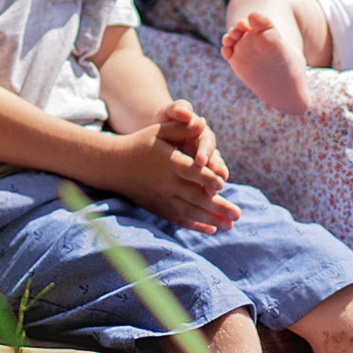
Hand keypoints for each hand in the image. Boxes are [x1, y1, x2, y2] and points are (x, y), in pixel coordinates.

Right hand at [110, 124, 237, 232]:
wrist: (114, 165)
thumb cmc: (142, 143)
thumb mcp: (159, 130)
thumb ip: (181, 128)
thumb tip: (202, 122)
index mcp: (167, 162)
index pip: (188, 171)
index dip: (205, 177)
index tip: (223, 183)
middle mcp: (164, 182)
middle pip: (193, 195)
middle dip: (216, 206)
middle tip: (238, 214)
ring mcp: (161, 197)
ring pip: (188, 211)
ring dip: (210, 219)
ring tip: (231, 226)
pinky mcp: (158, 207)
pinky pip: (178, 218)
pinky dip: (194, 225)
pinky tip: (212, 230)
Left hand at [153, 98, 227, 186]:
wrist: (159, 131)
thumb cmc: (164, 120)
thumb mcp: (169, 112)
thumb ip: (178, 109)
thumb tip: (186, 112)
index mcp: (201, 133)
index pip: (206, 142)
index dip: (205, 152)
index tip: (200, 161)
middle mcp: (206, 148)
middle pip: (214, 160)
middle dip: (214, 172)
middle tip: (216, 183)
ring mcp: (204, 162)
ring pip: (212, 174)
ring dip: (214, 184)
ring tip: (213, 194)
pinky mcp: (198, 173)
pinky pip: (204, 183)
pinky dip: (205, 192)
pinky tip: (203, 199)